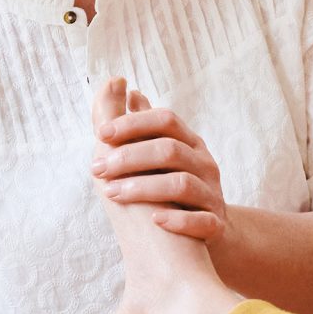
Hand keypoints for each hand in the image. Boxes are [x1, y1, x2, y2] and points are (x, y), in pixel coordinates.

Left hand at [91, 84, 227, 242]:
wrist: (202, 230)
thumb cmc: (168, 186)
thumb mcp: (154, 151)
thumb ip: (134, 122)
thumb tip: (117, 84)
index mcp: (188, 142)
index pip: (165, 120)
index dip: (133, 123)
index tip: (101, 133)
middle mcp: (203, 164)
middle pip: (170, 150)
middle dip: (129, 157)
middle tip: (97, 168)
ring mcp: (211, 194)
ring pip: (182, 184)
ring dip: (143, 187)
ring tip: (112, 194)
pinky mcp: (215, 224)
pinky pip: (202, 220)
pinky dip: (178, 219)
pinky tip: (154, 219)